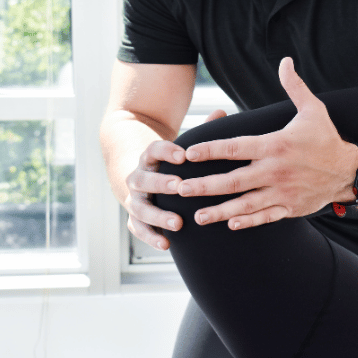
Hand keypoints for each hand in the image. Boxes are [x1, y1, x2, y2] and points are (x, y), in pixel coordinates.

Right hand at [124, 110, 230, 249]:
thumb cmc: (171, 164)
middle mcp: (138, 177)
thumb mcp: (181, 147)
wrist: (141, 178)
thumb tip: (222, 112)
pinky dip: (151, 237)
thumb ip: (200, 132)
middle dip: (162, 184)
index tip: (182, 155)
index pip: (153, 149)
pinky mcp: (135, 218)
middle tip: (180, 187)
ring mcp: (135, 199)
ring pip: (140, 207)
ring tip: (178, 223)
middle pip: (144, 180)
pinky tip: (167, 245)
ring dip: (158, 216)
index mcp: (150, 158)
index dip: (166, 151)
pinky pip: (139, 229)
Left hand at [180, 57, 357, 229]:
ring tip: (198, 217)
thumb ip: (294, 86)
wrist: (349, 172)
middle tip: (181, 189)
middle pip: (234, 180)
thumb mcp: (314, 109)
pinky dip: (248, 221)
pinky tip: (229, 224)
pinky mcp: (290, 207)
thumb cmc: (326, 139)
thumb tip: (285, 60)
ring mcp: (282, 192)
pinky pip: (265, 217)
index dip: (211, 149)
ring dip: (220, 211)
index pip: (237, 147)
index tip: (188, 152)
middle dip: (206, 186)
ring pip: (246, 204)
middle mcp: (276, 171)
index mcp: (276, 145)